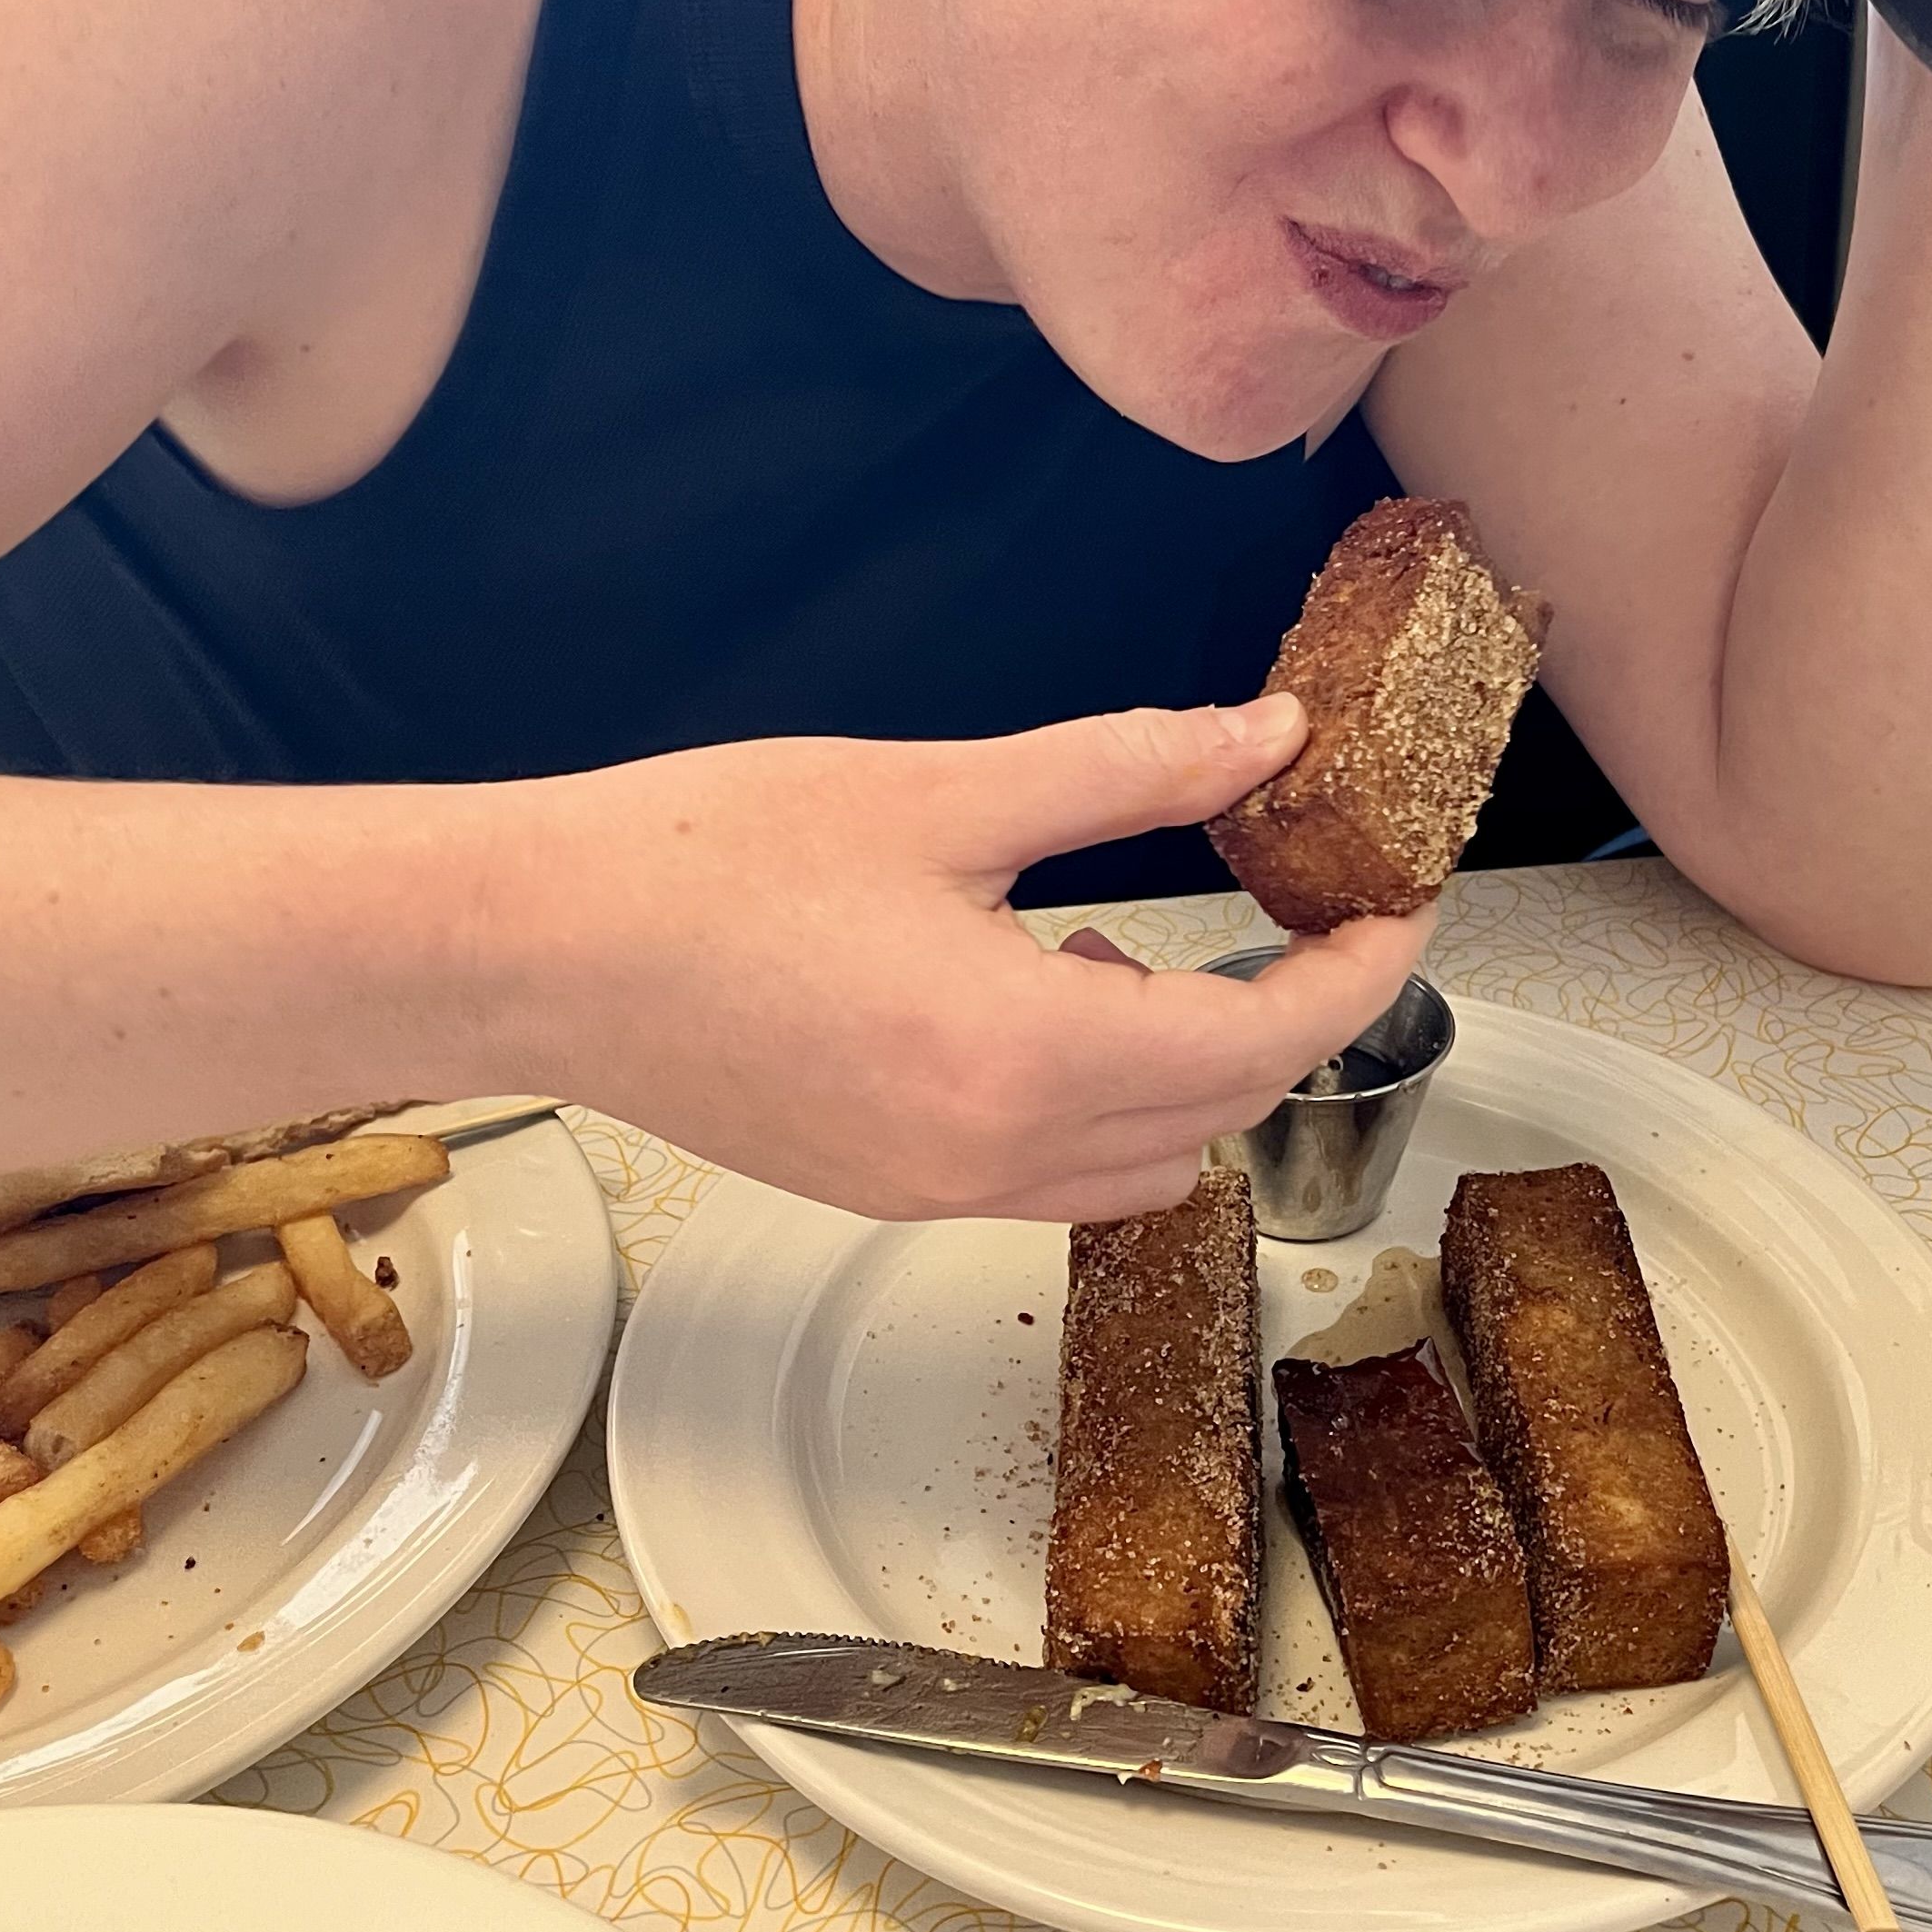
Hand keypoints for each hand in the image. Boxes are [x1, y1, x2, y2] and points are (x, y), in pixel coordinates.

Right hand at [502, 698, 1431, 1222]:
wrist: (532, 947)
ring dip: (1186, 1073)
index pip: (1261, 1040)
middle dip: (1285, 1019)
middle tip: (1304, 912)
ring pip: (1139, 1165)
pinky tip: (1034, 993)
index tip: (1398, 903)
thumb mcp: (942, 792)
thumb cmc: (705, 855)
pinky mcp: (879, 1191)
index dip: (1354, 973)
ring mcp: (932, 1191)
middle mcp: (990, 1154)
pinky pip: (1047, 1176)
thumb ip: (1128, 772)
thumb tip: (1268, 740)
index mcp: (1021, 1053)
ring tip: (1134, 951)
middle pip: (1217, 1113)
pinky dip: (1095, 1102)